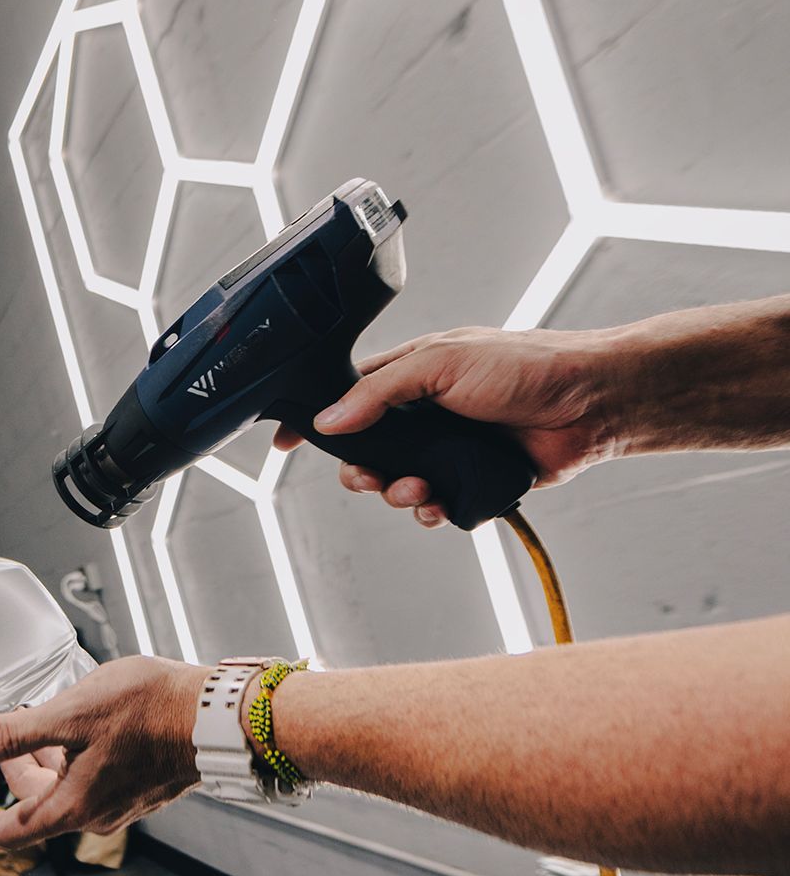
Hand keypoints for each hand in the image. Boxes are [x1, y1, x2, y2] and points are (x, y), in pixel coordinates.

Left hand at [0, 656, 207, 845]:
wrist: (218, 715)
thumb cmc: (151, 712)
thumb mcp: (68, 715)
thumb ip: (11, 735)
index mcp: (75, 807)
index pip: (10, 830)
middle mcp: (99, 815)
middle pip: (38, 803)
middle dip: (13, 769)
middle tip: (0, 737)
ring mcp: (123, 802)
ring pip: (67, 787)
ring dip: (45, 758)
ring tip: (37, 720)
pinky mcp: (142, 785)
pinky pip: (94, 778)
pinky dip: (75, 756)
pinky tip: (80, 723)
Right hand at [272, 323, 623, 525]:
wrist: (591, 403)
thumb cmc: (526, 366)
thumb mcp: (442, 363)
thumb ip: (380, 393)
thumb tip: (329, 421)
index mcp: (412, 377)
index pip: (349, 397)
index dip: (316, 419)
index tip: (284, 440)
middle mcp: (426, 414)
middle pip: (367, 451)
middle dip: (360, 470)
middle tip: (368, 476)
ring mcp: (449, 449)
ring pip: (397, 483)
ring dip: (397, 492)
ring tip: (414, 488)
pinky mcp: (474, 482)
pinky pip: (435, 507)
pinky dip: (429, 511)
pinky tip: (438, 505)